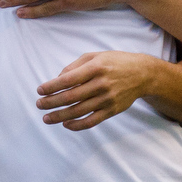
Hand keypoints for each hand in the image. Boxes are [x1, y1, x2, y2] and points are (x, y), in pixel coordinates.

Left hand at [36, 50, 157, 129]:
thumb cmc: (115, 62)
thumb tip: (57, 79)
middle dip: (51, 102)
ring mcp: (107, 99)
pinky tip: (65, 124)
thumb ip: (74, 66)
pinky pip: (91, 121)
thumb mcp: (94, 56)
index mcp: (95, 68)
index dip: (51, 86)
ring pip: (78, 111)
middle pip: (70, 97)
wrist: (142, 74)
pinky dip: (77, 125)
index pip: (67, 80)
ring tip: (46, 118)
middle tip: (39, 105)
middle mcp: (101, 84)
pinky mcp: (112, 110)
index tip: (39, 90)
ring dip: (59, 116)